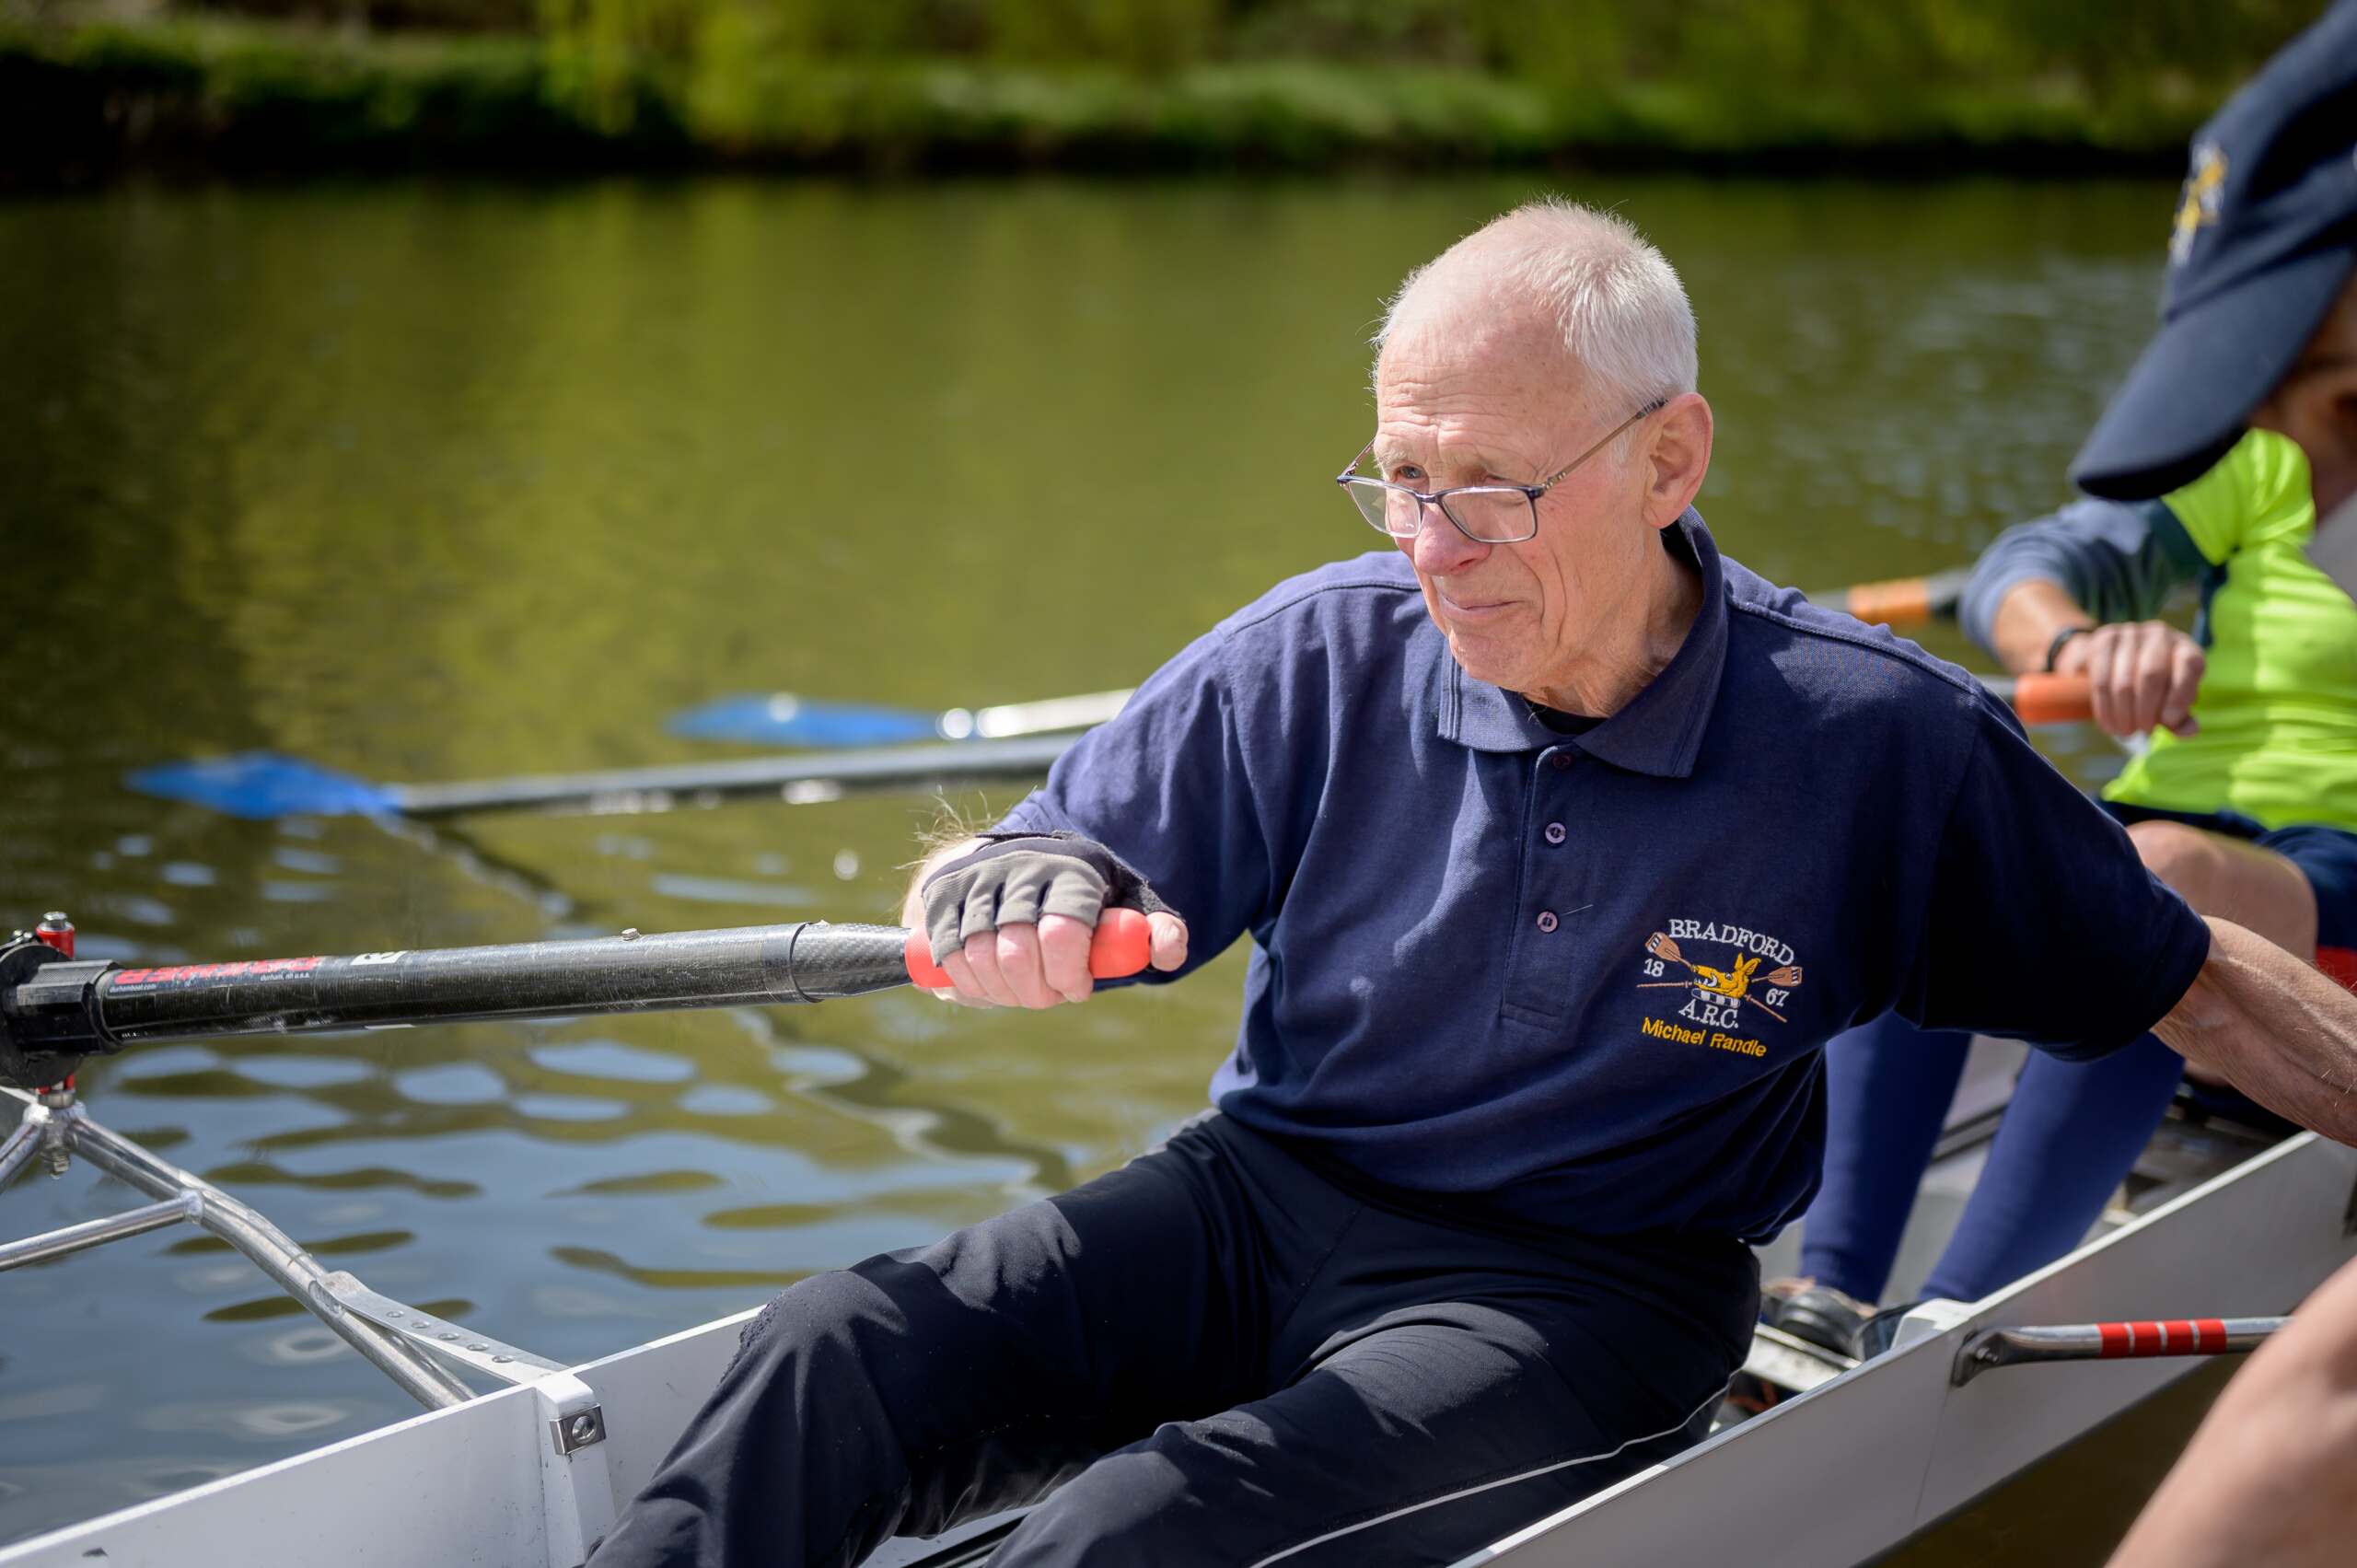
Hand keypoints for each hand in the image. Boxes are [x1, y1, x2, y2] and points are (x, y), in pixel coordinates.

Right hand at [916, 832, 1186, 1009]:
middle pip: (1017, 951)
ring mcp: (973, 879)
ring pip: (978, 956)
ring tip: (1021, 991)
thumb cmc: (1085, 891)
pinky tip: (988, 986)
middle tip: (1049, 995)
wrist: (1027, 854)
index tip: (1078, 989)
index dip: (1068, 975)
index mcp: (1068, 868)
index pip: (1061, 932)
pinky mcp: (939, 893)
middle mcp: (1016, 867)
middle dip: (1036, 991)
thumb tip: (1165, 951)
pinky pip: (946, 953)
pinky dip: (967, 982)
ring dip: (1001, 991)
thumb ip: (1160, 930)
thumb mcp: (1131, 902)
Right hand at [2052, 621, 2202, 737]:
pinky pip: (2101, 678)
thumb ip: (2181, 718)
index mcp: (2186, 648)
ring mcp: (2131, 633)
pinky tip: (2109, 724)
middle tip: (2143, 731)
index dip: (2180, 696)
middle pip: (2152, 674)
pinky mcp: (2104, 638)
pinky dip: (2105, 707)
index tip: (2168, 722)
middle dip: (2146, 710)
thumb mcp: (2171, 702)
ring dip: (2124, 713)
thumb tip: (2190, 730)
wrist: (2118, 662)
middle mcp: (2161, 634)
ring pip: (2124, 680)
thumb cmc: (2155, 688)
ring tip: (2125, 732)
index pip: (2190, 666)